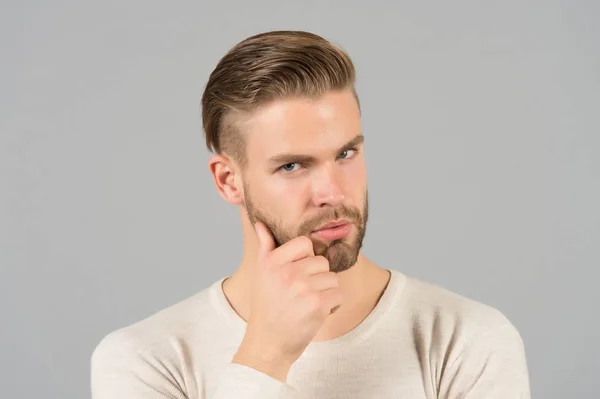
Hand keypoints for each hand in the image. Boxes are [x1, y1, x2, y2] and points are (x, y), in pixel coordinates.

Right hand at [232, 221, 343, 380]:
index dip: (306, 258)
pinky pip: (338, 294)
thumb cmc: (266, 307)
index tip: (296, 274)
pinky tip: (316, 313)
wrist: (268, 344)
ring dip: (326, 292)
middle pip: (321, 262)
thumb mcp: (261, 274)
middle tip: (301, 294)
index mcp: (272, 261)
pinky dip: (332, 305)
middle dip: (317, 278)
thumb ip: (265, 246)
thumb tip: (260, 224)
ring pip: (332, 278)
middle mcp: (286, 272)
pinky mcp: (317, 304)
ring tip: (308, 304)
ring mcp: (302, 287)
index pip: (305, 243)